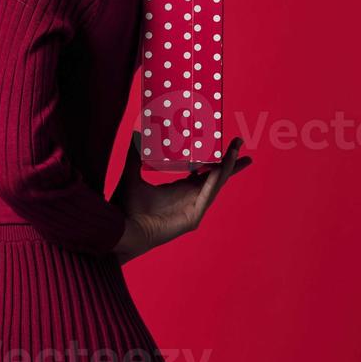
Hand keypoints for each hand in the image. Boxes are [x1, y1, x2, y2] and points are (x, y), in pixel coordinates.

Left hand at [109, 130, 252, 264]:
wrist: (122, 228)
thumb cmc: (126, 207)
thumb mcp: (132, 174)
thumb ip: (134, 155)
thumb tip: (135, 133)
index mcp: (179, 189)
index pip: (202, 171)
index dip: (213, 158)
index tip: (222, 143)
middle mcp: (189, 197)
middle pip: (215, 176)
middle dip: (229, 160)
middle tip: (239, 142)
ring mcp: (192, 208)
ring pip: (215, 184)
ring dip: (225, 167)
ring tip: (233, 150)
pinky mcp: (192, 218)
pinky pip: (205, 197)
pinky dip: (212, 182)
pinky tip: (219, 169)